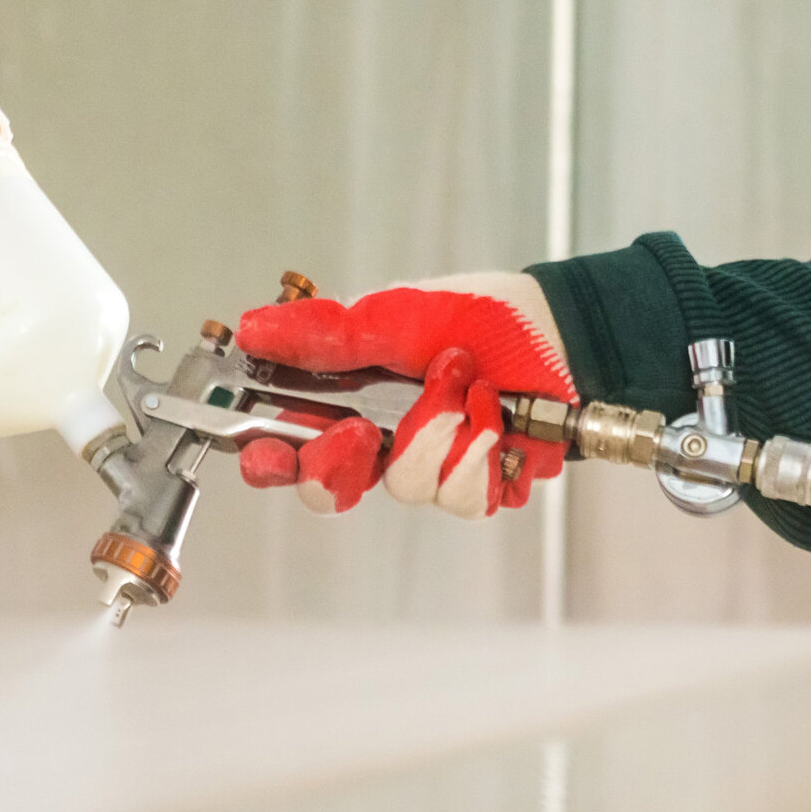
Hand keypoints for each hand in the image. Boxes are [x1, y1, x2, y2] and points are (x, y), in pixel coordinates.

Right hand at [233, 272, 575, 517]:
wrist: (557, 331)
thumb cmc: (478, 317)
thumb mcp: (390, 315)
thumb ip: (320, 333)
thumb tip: (253, 330)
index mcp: (345, 401)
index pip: (286, 446)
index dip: (268, 461)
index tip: (267, 455)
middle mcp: (380, 442)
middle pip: (330, 491)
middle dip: (342, 463)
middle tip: (362, 430)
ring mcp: (427, 469)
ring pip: (404, 486)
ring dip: (437, 428)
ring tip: (463, 379)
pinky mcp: (476, 488)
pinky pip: (461, 496)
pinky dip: (479, 448)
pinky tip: (492, 412)